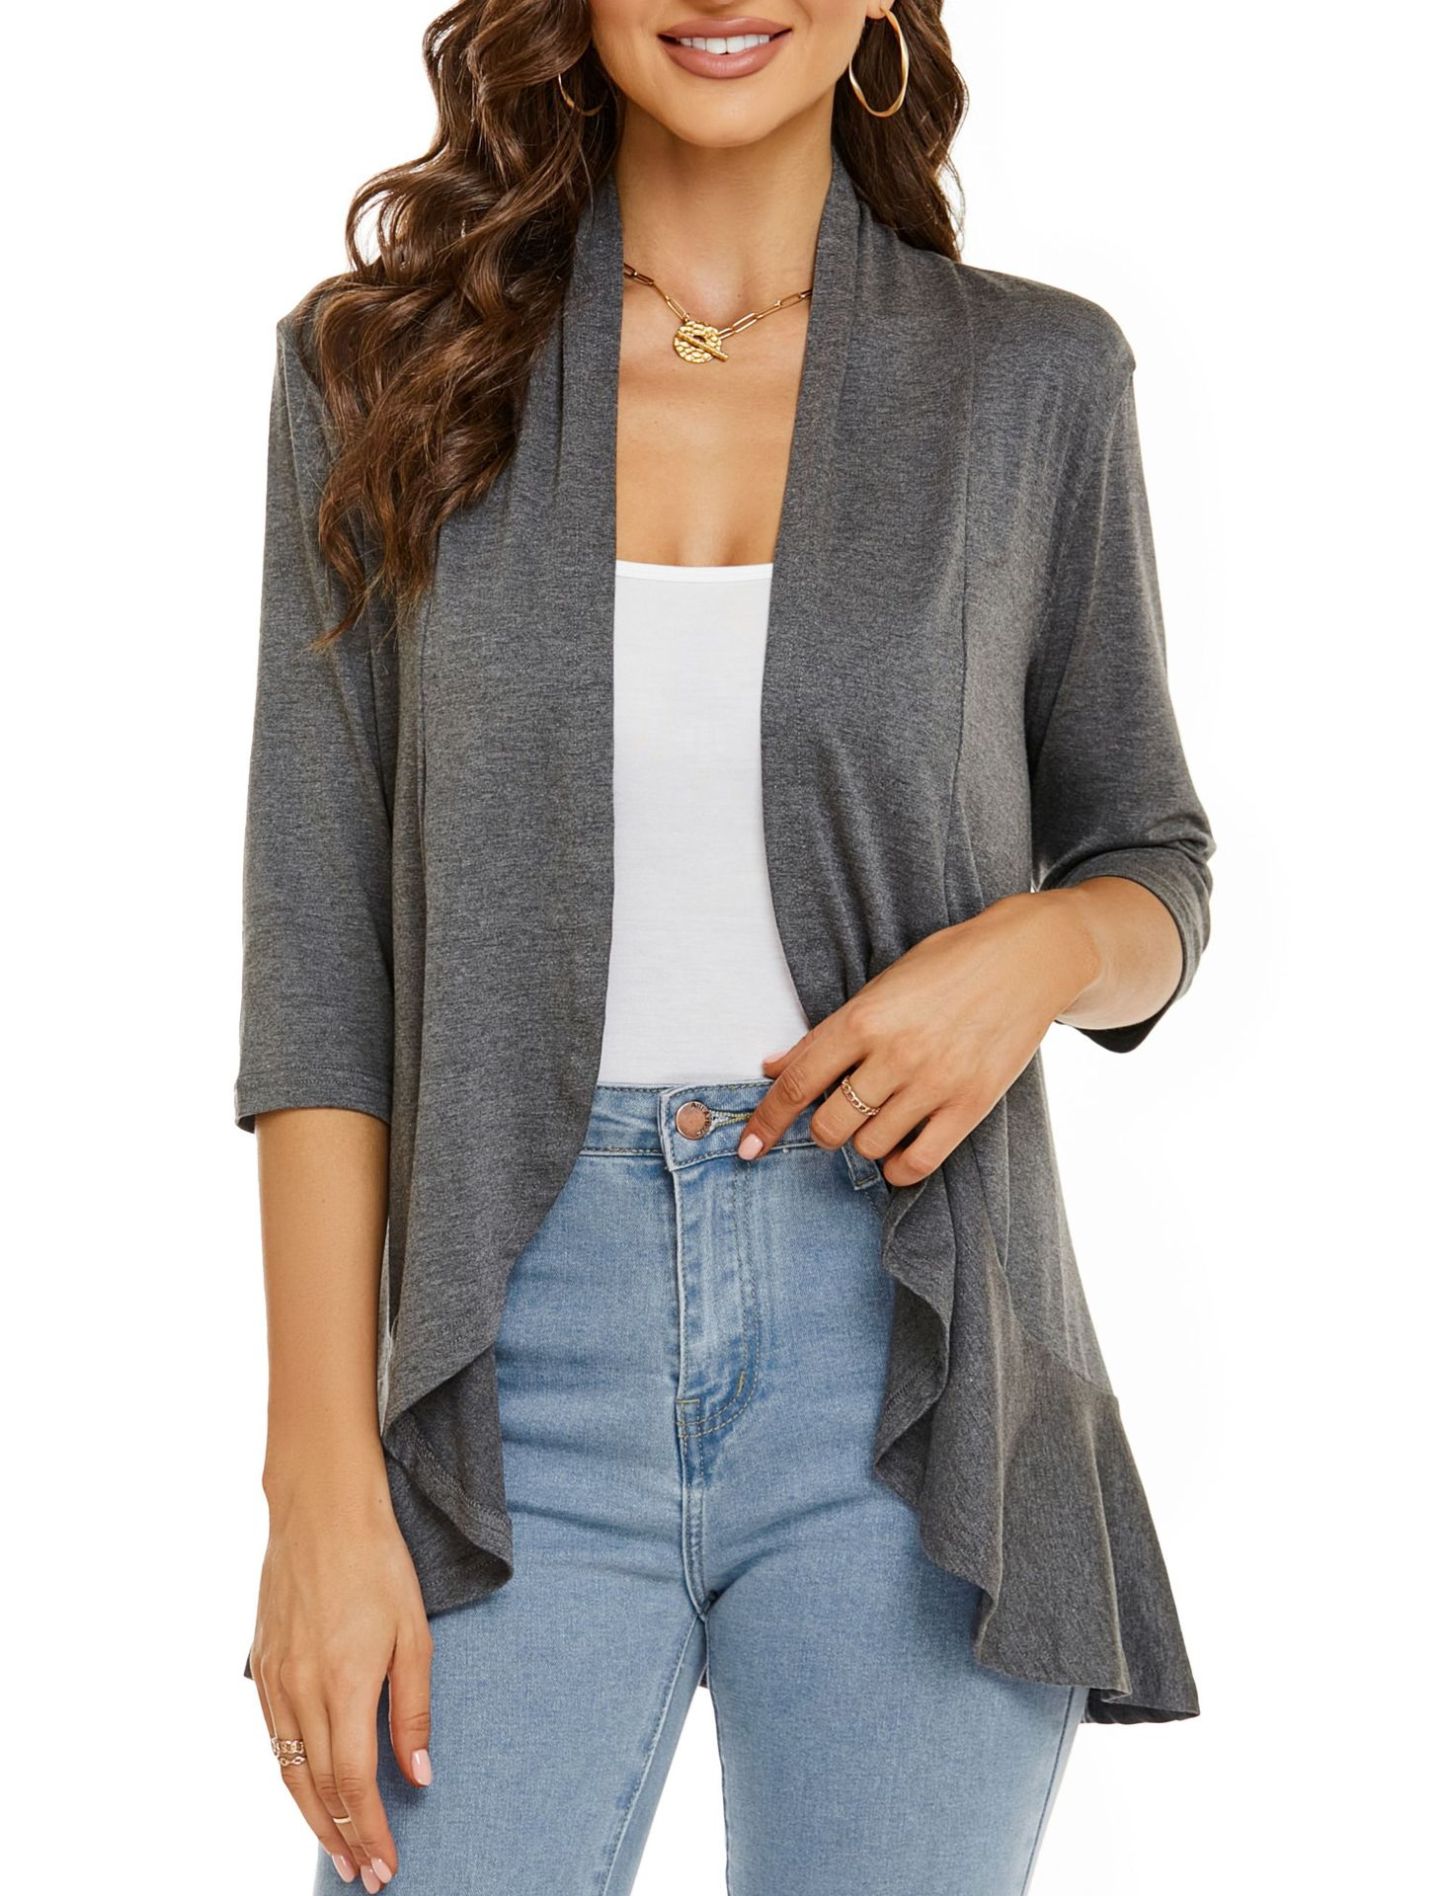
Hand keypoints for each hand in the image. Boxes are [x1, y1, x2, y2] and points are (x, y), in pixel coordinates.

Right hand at [250, 1472, 433, 1890]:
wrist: (321, 1511)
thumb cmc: (379, 1565)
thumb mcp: (414, 1635)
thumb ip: (414, 1711)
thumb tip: (418, 1777)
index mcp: (345, 1683)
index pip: (354, 1782)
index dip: (369, 1830)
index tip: (385, 1866)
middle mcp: (302, 1690)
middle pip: (318, 1788)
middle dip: (342, 1837)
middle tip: (364, 1874)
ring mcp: (275, 1680)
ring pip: (288, 1771)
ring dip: (312, 1819)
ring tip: (337, 1850)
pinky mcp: (261, 1667)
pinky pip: (273, 1738)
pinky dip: (290, 1775)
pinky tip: (308, 1791)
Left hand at [736, 891, 1099, 1186]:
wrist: (1028, 957)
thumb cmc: (949, 964)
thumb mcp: (882, 985)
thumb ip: (829, 1032)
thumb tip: (775, 1067)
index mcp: (864, 1018)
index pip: (798, 1082)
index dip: (766, 1121)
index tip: (747, 1147)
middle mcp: (895, 1054)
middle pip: (830, 1125)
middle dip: (822, 1130)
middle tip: (837, 1115)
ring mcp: (935, 1082)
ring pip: (870, 1146)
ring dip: (863, 1142)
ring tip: (878, 1119)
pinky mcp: (972, 1104)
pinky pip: (920, 1161)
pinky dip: (899, 1168)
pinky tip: (898, 1152)